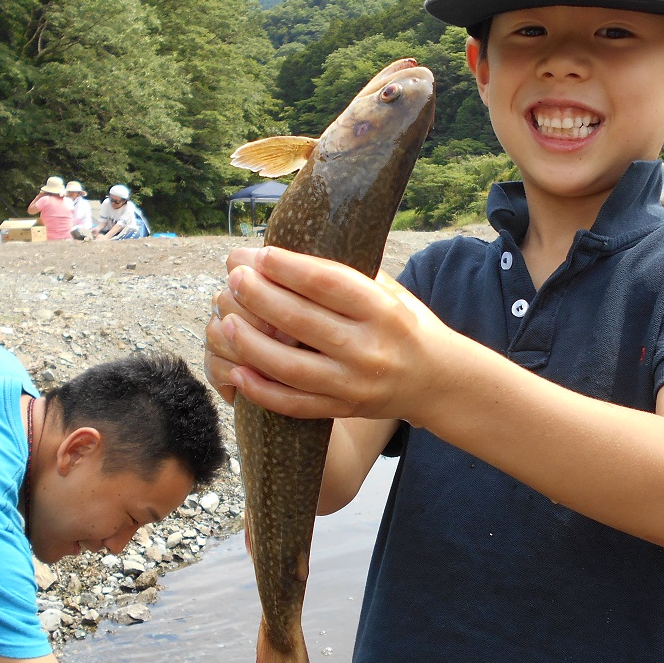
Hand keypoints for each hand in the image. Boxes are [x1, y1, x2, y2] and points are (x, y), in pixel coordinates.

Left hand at [203, 247, 447, 422]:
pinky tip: (238, 371)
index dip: (288, 267)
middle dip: (259, 296)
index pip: (327, 284)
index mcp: (382, 310)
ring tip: (225, 321)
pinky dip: (262, 391)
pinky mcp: (343, 409)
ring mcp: (354, 383)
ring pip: (290, 366)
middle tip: (233, 278)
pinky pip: (295, 404)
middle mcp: (369, 347)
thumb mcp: (391, 293)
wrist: (437, 380)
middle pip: (301, 320)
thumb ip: (348, 276)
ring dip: (251, 344)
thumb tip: (285, 253)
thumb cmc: (407, 325)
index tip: (259, 254)